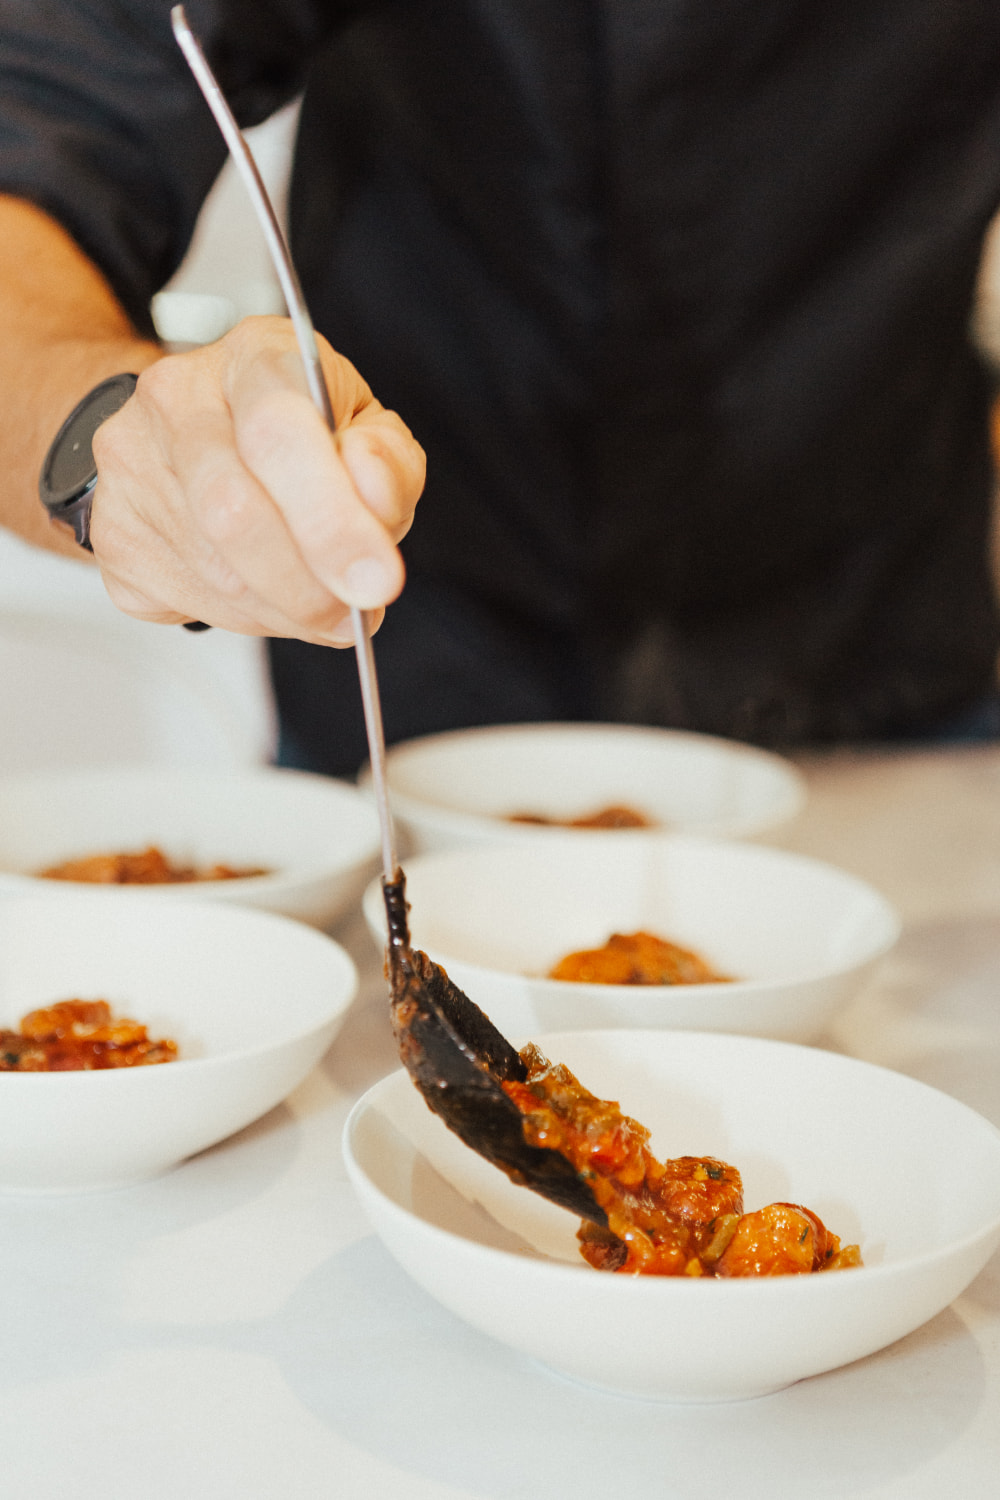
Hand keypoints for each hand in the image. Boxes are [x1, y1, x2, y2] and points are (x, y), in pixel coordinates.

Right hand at [89, 316, 424, 642]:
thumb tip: (375, 501)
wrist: (193, 429)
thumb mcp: (365, 428)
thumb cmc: (295, 433)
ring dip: (284, 609)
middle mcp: (177, 398)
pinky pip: (187, 600)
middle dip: (308, 588)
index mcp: (254, 356)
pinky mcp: (111, 528)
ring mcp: (130, 463)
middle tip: (352, 616)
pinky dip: (245, 618)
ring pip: (215, 574)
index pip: (280, 431)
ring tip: (315, 600)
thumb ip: (387, 463)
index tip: (377, 580)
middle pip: (233, 512)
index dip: (332, 520)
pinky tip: (264, 591)